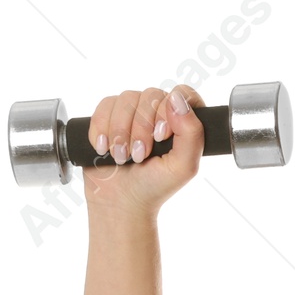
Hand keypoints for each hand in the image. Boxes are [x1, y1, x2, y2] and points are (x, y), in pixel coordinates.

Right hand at [82, 83, 206, 217]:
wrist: (119, 200)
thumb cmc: (155, 187)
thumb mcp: (183, 167)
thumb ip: (191, 134)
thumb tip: (178, 99)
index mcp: (183, 124)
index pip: (183, 94)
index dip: (170, 109)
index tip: (161, 135)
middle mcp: (159, 113)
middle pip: (151, 95)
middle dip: (141, 127)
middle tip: (140, 155)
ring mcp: (133, 112)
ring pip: (125, 98)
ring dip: (121, 131)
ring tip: (122, 157)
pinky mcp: (109, 115)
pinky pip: (104, 105)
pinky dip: (102, 128)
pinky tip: (104, 148)